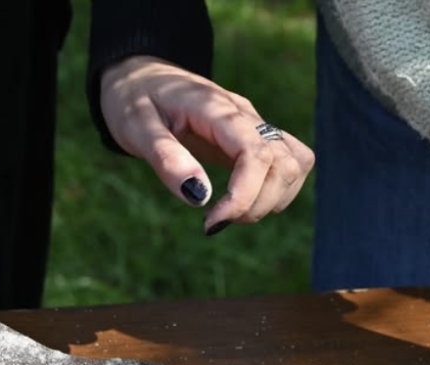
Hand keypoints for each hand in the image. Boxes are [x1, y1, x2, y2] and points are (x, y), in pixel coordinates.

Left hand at [99, 56, 314, 233]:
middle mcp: (245, 114)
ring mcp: (255, 124)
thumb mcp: (136, 128)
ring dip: (272, 199)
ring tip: (231, 212)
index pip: (256, 154)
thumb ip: (167, 159)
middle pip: (284, 165)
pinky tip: (246, 199)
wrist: (140, 77)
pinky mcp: (257, 137)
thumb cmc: (134, 100)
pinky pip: (290, 162)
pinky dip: (278, 189)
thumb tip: (199, 197)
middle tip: (216, 221)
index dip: (244, 196)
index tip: (213, 222)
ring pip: (295, 165)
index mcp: (216, 109)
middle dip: (257, 205)